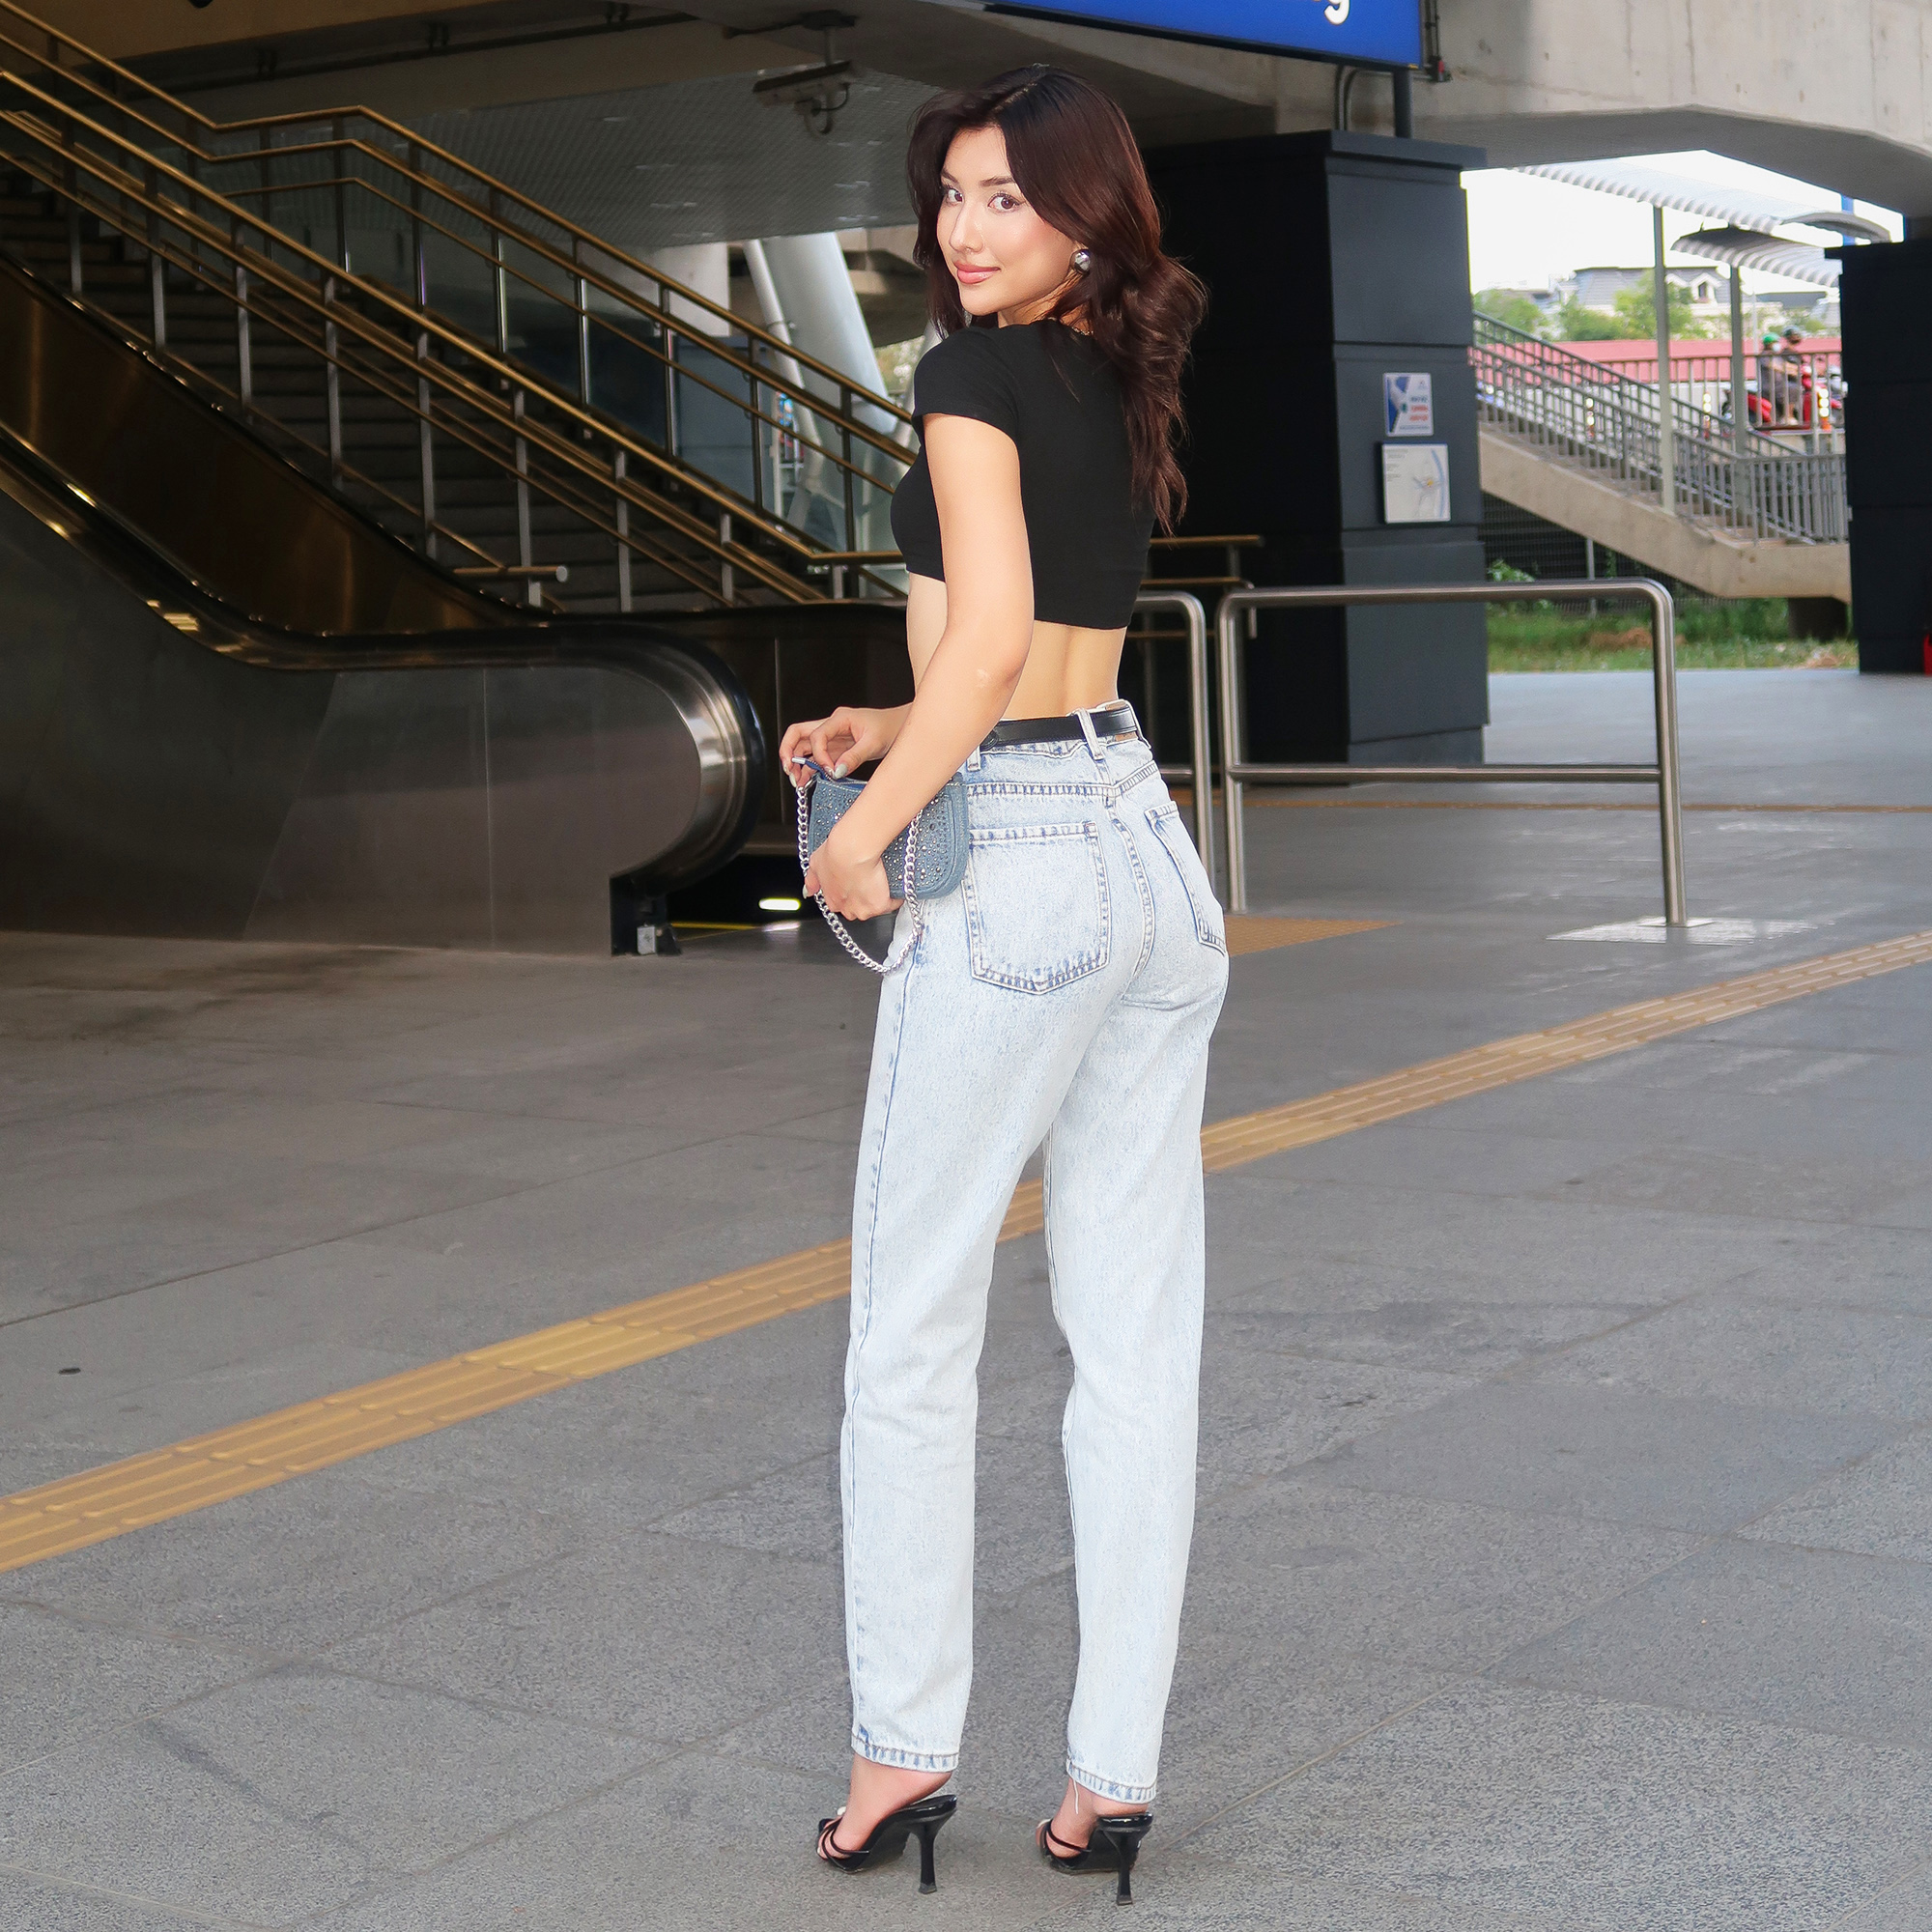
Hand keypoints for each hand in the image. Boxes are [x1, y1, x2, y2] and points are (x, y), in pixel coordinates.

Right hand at [779, 706, 903, 788]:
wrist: (901, 727)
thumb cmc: (890, 728)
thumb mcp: (874, 743)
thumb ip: (854, 757)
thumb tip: (836, 771)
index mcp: (840, 718)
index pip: (817, 735)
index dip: (819, 755)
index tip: (829, 771)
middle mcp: (832, 725)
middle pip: (798, 733)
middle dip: (789, 751)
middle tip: (790, 769)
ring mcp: (832, 737)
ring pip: (804, 746)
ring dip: (797, 762)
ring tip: (797, 781)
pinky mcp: (836, 748)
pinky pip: (816, 757)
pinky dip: (809, 768)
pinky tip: (807, 780)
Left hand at [804, 821, 899, 920]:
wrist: (852, 849)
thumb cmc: (835, 852)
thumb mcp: (816, 863)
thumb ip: (812, 879)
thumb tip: (808, 891)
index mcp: (832, 899)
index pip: (842, 904)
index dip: (850, 893)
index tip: (856, 882)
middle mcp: (847, 909)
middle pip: (858, 909)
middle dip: (864, 897)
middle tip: (869, 879)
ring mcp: (864, 910)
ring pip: (875, 908)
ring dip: (879, 896)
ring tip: (882, 879)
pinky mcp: (880, 906)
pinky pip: (892, 903)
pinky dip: (895, 895)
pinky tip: (894, 883)